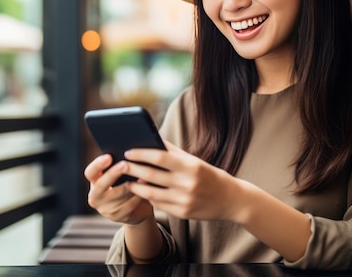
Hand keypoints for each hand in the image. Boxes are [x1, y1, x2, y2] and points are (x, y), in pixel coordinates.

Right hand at [84, 154, 154, 224]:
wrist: (137, 209)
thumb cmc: (128, 183)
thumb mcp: (121, 175)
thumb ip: (120, 165)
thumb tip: (129, 152)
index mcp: (94, 181)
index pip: (90, 173)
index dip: (97, 165)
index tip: (108, 156)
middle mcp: (95, 196)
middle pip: (100, 185)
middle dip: (112, 174)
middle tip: (124, 164)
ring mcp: (105, 209)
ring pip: (118, 195)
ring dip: (131, 185)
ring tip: (142, 175)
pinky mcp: (118, 217)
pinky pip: (129, 205)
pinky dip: (138, 195)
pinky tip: (147, 188)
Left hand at [122, 141, 242, 221]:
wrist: (231, 200)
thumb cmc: (209, 175)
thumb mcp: (194, 161)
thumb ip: (172, 151)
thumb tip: (150, 138)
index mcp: (191, 166)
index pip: (159, 157)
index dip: (141, 154)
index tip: (128, 151)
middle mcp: (187, 184)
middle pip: (151, 175)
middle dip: (133, 169)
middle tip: (120, 164)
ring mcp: (184, 200)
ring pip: (151, 193)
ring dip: (135, 186)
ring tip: (127, 180)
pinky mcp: (182, 213)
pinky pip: (158, 204)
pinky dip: (147, 196)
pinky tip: (140, 191)